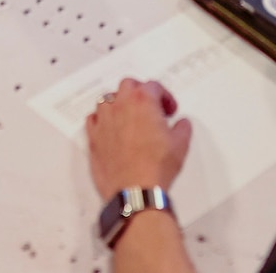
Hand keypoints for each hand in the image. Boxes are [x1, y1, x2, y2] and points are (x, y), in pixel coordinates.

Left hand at [86, 78, 191, 198]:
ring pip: (107, 99)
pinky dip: (102, 119)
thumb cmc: (155, 167)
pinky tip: (111, 128)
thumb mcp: (180, 144)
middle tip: (150, 107)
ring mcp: (104, 121)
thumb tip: (182, 124)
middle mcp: (120, 106)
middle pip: (128, 85)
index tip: (169, 108)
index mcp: (142, 101)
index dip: (165, 96)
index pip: (153, 86)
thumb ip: (182, 128)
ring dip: (119, 103)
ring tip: (130, 116)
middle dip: (140, 92)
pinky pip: (93, 119)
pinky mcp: (93, 138)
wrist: (135, 190)